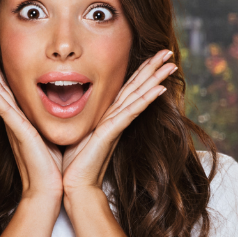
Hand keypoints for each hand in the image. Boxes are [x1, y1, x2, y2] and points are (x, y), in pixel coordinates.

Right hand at [0, 48, 62, 202]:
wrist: (50, 190)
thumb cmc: (54, 168)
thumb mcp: (53, 137)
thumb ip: (50, 123)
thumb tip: (61, 110)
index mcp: (23, 121)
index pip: (9, 91)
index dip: (0, 73)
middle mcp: (15, 121)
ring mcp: (14, 126)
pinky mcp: (18, 132)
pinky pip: (3, 109)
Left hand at [61, 50, 175, 194]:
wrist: (73, 185)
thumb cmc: (71, 162)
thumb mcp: (75, 131)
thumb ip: (80, 117)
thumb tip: (66, 102)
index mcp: (106, 117)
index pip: (126, 89)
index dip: (139, 72)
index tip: (152, 55)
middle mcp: (115, 119)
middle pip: (137, 88)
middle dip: (152, 69)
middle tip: (168, 51)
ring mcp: (115, 126)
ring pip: (138, 96)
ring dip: (155, 79)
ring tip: (171, 64)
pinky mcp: (111, 133)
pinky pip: (131, 112)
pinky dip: (145, 99)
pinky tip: (159, 88)